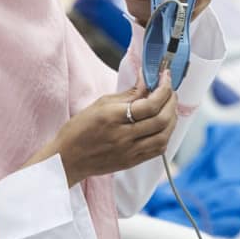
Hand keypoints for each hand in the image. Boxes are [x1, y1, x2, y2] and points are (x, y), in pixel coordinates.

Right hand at [21, 71, 177, 186]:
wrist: (67, 159)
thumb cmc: (79, 129)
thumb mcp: (100, 104)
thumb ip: (128, 94)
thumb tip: (147, 80)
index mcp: (112, 118)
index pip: (149, 104)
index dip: (163, 88)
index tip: (166, 76)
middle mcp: (123, 136)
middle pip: (161, 119)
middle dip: (171, 101)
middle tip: (170, 91)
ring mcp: (129, 152)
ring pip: (164, 136)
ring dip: (172, 119)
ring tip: (169, 107)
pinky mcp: (132, 162)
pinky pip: (158, 150)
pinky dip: (166, 135)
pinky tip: (163, 125)